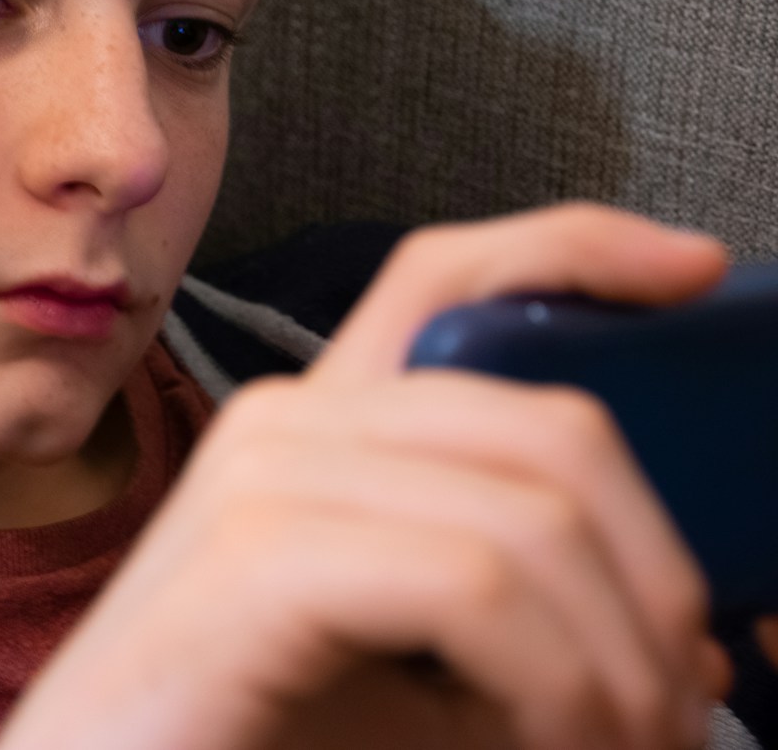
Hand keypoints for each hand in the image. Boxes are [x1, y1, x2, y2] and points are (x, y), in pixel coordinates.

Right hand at [0, 204, 730, 749]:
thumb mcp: (417, 661)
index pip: (446, 277)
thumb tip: (685, 646)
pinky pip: (475, 585)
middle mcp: (288, 421)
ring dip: (615, 661)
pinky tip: (544, 744)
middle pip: (544, 420)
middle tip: (674, 702)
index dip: (577, 246)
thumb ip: (529, 620)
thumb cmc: (254, 731)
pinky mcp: (256, 554)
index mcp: (320, 426)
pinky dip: (554, 686)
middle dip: (654, 573)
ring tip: (613, 746)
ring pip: (531, 514)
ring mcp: (266, 475)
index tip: (691, 273)